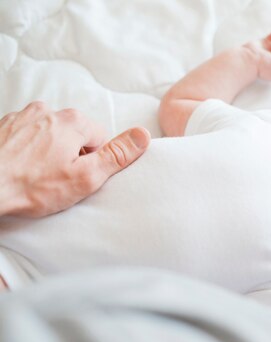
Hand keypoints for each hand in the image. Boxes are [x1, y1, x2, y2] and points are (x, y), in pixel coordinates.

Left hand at [0, 101, 150, 216]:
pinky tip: (20, 169)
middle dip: (70, 155)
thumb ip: (117, 155)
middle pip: (73, 134)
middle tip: (58, 180)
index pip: (100, 138)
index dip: (94, 161)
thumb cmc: (31, 187)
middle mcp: (47, 112)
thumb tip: (143, 135)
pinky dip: (26, 151)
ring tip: (36, 176)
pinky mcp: (3, 127)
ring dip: (47, 152)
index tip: (80, 177)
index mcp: (73, 122)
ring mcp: (22, 117)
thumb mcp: (86, 177)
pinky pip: (25, 136)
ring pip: (49, 134)